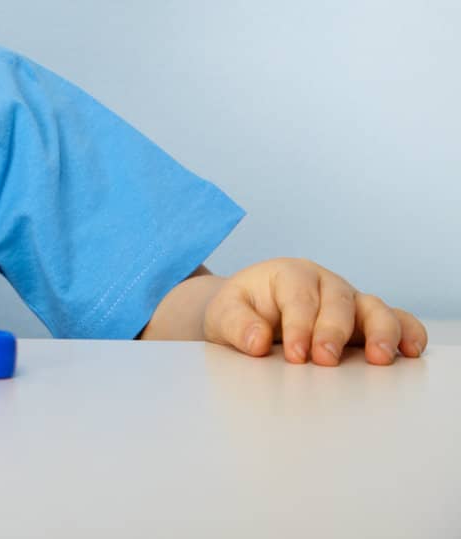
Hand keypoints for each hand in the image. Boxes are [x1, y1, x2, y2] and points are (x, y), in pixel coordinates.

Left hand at [204, 257, 426, 364]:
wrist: (251, 313)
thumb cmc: (242, 311)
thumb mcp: (224, 313)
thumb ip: (236, 324)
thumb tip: (257, 341)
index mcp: (289, 274)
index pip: (299, 298)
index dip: (299, 326)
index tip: (295, 355)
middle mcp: (325, 284)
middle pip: (338, 302)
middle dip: (333, 331)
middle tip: (326, 360)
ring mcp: (350, 301)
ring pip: (374, 308)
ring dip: (380, 332)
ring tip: (379, 358)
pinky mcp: (367, 321)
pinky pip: (396, 320)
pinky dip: (406, 333)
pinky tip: (410, 351)